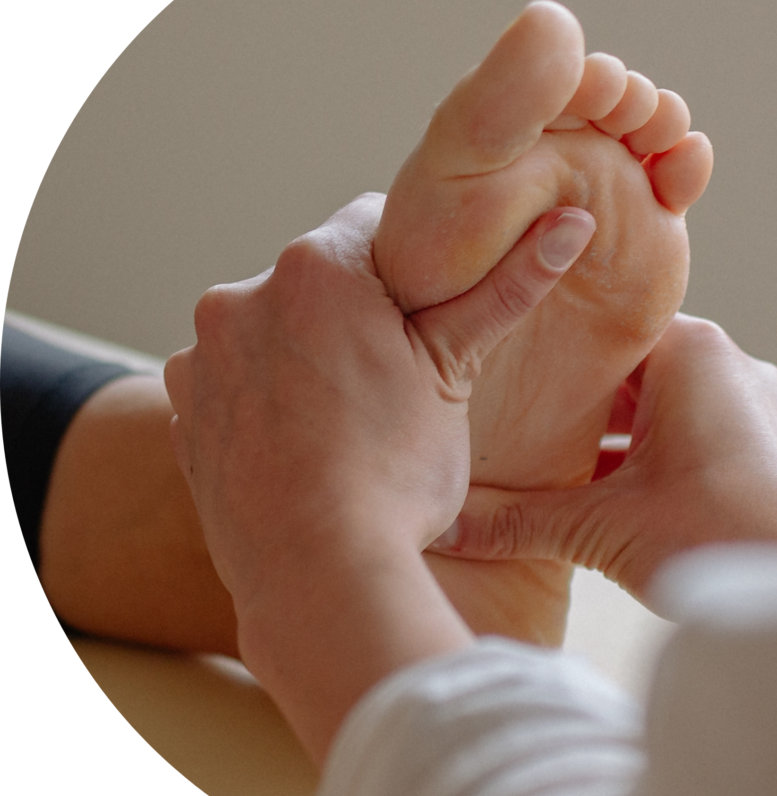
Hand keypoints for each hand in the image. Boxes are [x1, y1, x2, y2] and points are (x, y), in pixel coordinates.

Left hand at [163, 192, 594, 761]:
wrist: (316, 576)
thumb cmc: (396, 476)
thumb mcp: (456, 374)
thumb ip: (508, 288)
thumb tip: (574, 223)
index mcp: (317, 267)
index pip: (374, 220)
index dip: (411, 264)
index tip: (425, 312)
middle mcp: (243, 294)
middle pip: (320, 277)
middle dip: (355, 311)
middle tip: (393, 377)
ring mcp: (204, 354)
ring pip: (274, 325)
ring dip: (304, 350)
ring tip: (345, 418)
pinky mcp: (183, 406)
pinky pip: (233, 374)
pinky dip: (263, 392)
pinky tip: (299, 439)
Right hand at [432, 314, 776, 603]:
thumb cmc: (715, 537)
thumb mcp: (600, 524)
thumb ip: (518, 521)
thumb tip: (447, 526)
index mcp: (689, 350)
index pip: (600, 328)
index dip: (549, 351)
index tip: (507, 370)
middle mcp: (726, 362)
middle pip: (626, 368)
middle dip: (575, 400)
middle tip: (517, 420)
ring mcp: (751, 401)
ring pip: (659, 402)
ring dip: (613, 434)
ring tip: (554, 461)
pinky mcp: (764, 442)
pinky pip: (691, 429)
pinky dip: (652, 452)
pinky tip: (613, 490)